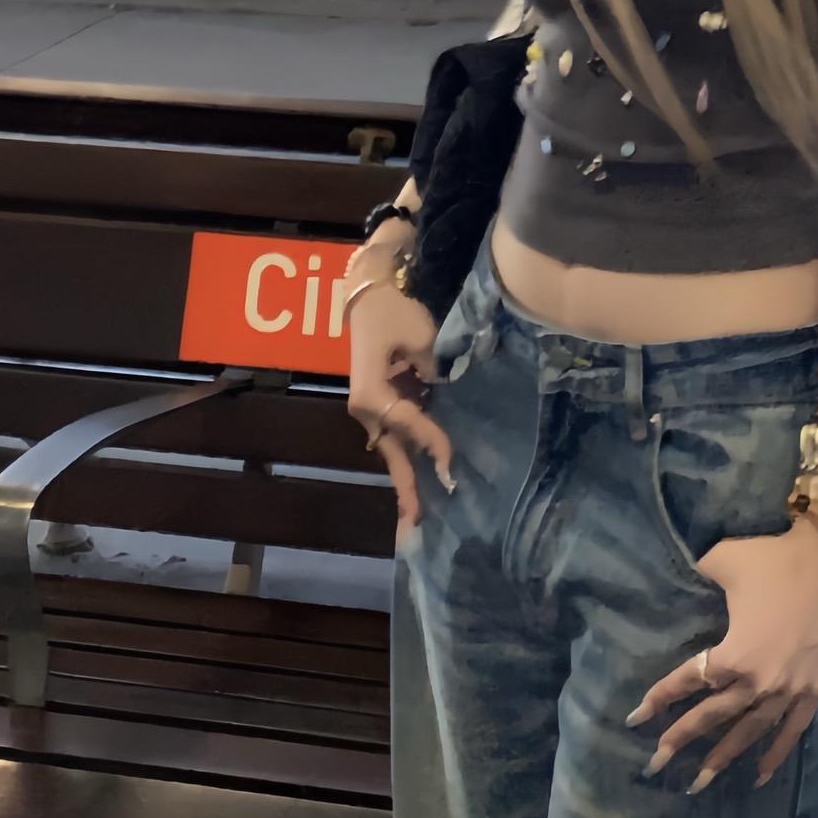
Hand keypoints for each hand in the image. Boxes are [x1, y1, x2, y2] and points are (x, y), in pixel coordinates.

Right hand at [345, 272, 454, 533]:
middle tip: (417, 523)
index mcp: (370, 392)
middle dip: (406, 486)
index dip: (431, 441)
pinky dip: (411, 454)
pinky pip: (398, 435)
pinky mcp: (381, 404)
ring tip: (420, 513)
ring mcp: (371, 409)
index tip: (451, 461)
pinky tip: (424, 476)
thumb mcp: (420, 335)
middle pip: (392, 451)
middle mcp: (366, 408)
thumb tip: (451, 393)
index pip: (407, 423)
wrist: (369, 293)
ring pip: (394, 447)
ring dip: (408, 476)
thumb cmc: (394, 311)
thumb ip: (435, 369)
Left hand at [627, 520, 817, 791]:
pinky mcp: (815, 689)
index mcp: (735, 653)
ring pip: (749, 733)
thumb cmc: (776, 557)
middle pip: (713, 716)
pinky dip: (776, 754)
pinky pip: (792, 731)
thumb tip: (682, 573)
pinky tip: (760, 776)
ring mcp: (789, 690)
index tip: (635, 718)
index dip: (660, 698)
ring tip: (699, 783)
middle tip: (655, 764)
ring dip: (723, 758)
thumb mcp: (725, 559)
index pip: (689, 680)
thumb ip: (698, 573)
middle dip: (681, 739)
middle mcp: (759, 681)